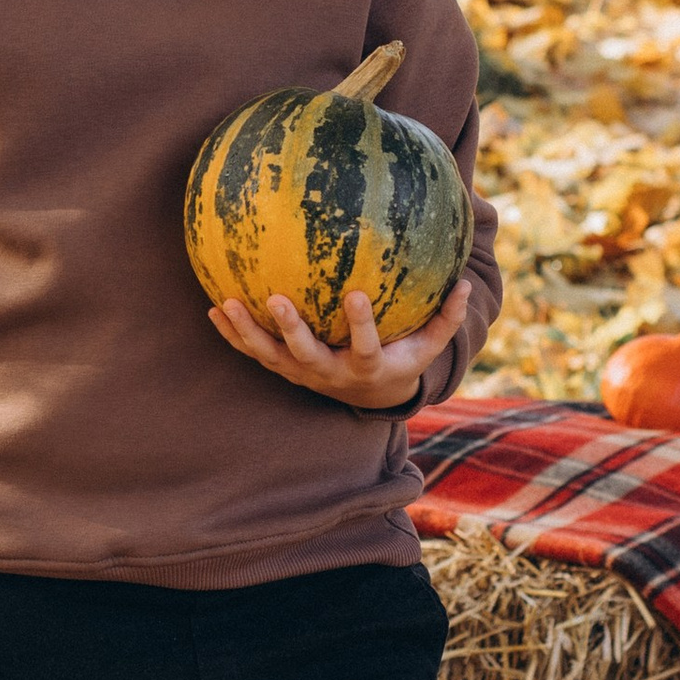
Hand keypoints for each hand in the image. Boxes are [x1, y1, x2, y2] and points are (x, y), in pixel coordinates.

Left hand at [208, 280, 471, 410]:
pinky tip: (214, 308)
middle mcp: (330, 373)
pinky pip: (253, 352)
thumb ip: (446, 318)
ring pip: (270, 356)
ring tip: (227, 303)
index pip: (365, 346)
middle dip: (292, 329)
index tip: (356, 294)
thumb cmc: (400, 361)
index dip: (360, 323)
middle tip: (277, 299)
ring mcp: (303, 374)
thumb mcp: (427, 347)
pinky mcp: (284, 370)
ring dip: (248, 332)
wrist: (368, 398)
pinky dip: (233, 334)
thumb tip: (466, 282)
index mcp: (367, 366)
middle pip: (308, 354)